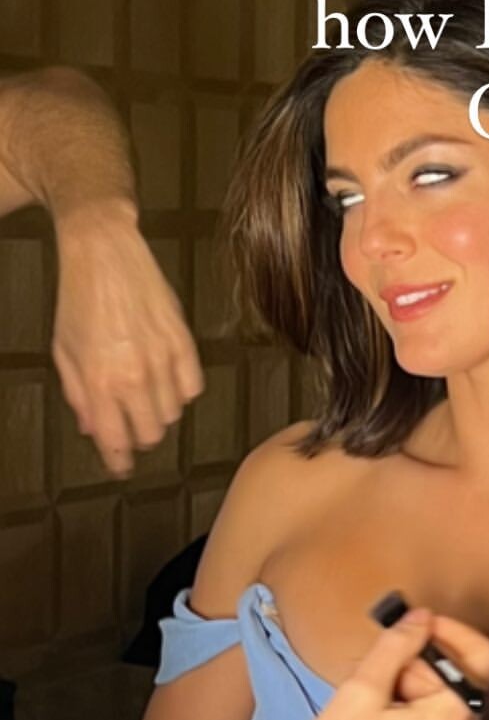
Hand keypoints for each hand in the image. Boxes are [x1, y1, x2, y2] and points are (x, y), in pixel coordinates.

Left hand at [53, 200, 202, 475]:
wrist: (105, 253)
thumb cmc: (79, 298)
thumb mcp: (64, 351)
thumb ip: (79, 395)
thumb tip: (92, 427)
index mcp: (100, 382)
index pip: (116, 441)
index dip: (118, 461)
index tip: (120, 466)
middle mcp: (134, 376)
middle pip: (150, 434)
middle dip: (138, 436)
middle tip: (130, 424)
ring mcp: (163, 359)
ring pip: (173, 413)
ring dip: (159, 412)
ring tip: (145, 395)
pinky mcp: (183, 342)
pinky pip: (193, 387)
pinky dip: (181, 391)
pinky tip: (166, 378)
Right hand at [274, 612, 488, 719]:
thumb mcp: (360, 690)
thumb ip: (397, 646)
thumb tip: (422, 619)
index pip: (483, 658)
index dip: (454, 633)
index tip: (420, 628)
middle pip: (466, 682)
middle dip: (427, 666)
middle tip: (383, 672)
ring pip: (453, 707)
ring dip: (422, 691)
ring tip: (379, 702)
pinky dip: (422, 716)